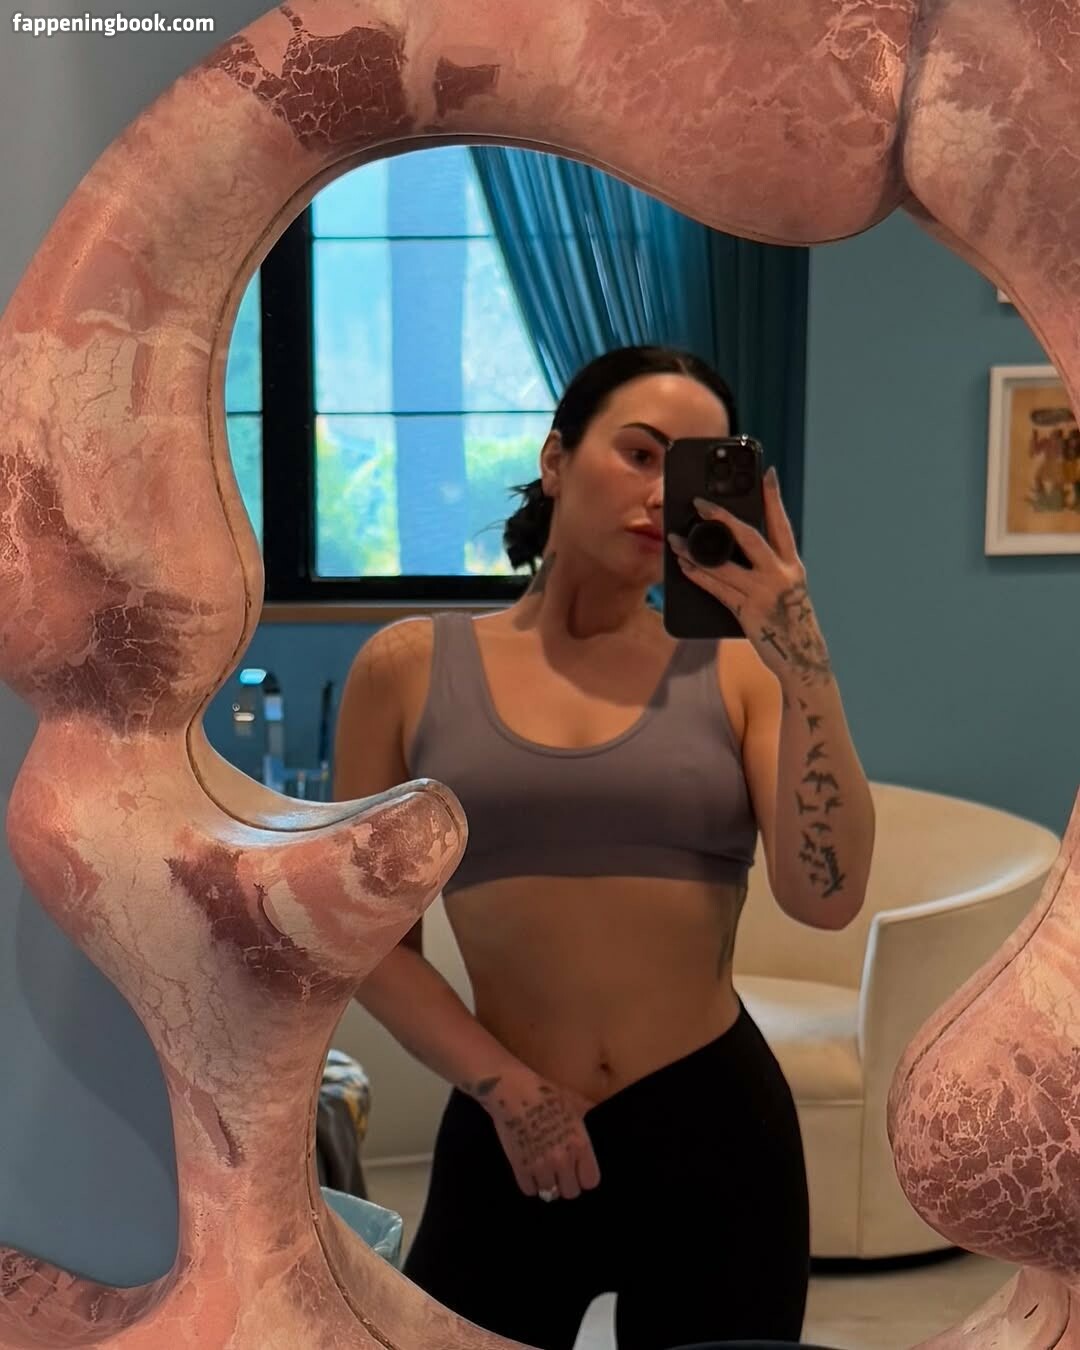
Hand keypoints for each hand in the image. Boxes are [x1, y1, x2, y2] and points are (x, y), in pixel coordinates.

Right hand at [478, 1066, 600, 1200]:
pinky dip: (529, 1182)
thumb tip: (590, 1113)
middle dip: (566, 1182)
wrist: (513, 1091)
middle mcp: (563, 1159)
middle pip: (571, 1192)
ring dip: (547, 1183)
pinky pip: (529, 1190)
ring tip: (543, 1169)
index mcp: (580, 1144)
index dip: (583, 1176)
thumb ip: (584, 1114)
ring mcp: (541, 1166)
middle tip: (559, 1171)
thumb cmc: (545, 1092)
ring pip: (550, 1193)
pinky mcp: (520, 1168)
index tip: (577, 1170)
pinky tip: (529, 1169)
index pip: (590, 1181)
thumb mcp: (573, 1101)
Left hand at [668, 466, 832, 687]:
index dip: (774, 498)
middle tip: (699, 501)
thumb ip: (767, 568)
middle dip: (722, 517)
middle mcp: (781, 576)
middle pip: (749, 537)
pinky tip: (682, 566)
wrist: (801, 658)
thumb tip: (730, 547)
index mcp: (792, 566)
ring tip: (674, 540)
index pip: (782, 524)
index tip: (767, 473)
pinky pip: (717, 590)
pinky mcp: (748, 613)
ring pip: (723, 565)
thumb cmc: (788, 620)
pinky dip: (698, 577)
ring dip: (694, 551)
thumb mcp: (786, 590)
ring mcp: (764, 594)